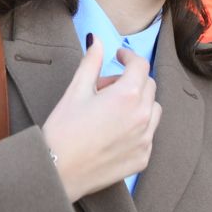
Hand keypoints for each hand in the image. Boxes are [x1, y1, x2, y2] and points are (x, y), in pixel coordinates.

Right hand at [41, 39, 160, 201]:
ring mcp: (145, 140)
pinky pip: (148, 135)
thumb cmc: (63, 130)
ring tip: (111, 111)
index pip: (140, 65)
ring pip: (153, 111)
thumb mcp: (75, 91)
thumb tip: (97, 41)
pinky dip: (136, 128)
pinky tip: (113, 133)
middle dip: (130, 80)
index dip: (128, 56)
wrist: (57, 171)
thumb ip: (91, 63)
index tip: (118, 56)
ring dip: (138, 104)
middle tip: (103, 88)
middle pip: (148, 86)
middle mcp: (143, 117)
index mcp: (128, 96)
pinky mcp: (142, 159)